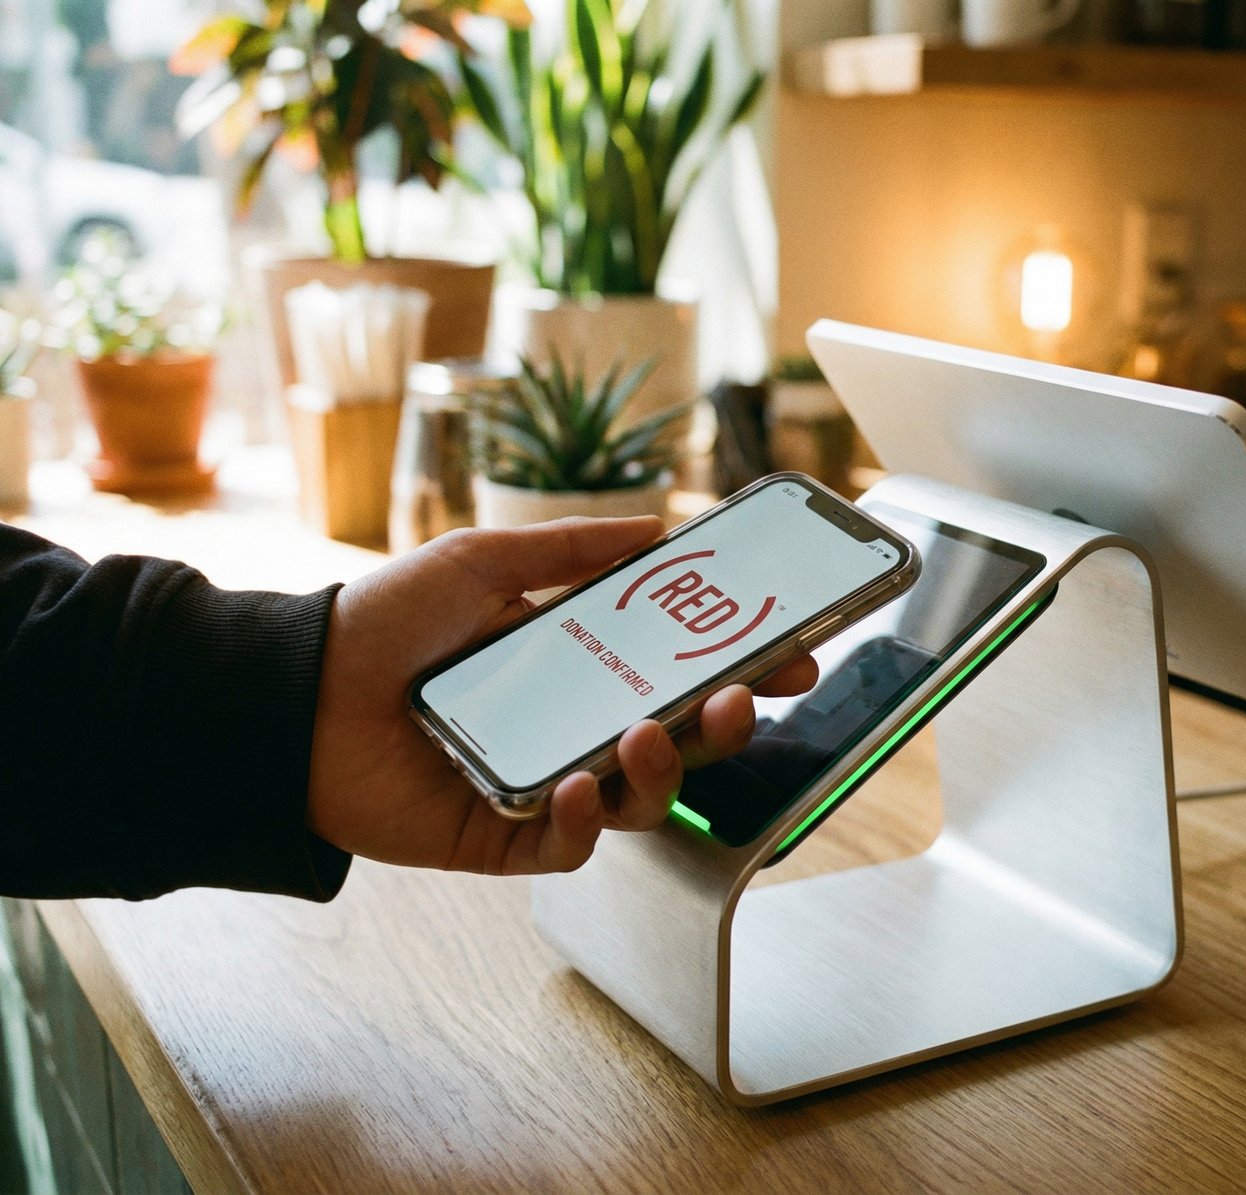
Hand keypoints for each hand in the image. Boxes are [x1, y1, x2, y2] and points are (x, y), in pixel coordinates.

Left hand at [306, 517, 816, 876]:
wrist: (297, 691)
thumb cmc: (385, 622)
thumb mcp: (482, 561)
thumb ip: (570, 548)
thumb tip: (656, 529)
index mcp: (578, 668)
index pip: (678, 673)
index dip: (738, 666)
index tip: (790, 650)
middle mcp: (572, 730)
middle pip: (676, 741)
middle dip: (724, 724)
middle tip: (746, 698)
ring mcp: (545, 786)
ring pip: (637, 799)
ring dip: (662, 771)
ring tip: (649, 733)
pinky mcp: (507, 836)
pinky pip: (569, 844)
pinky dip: (585, 820)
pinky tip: (578, 784)